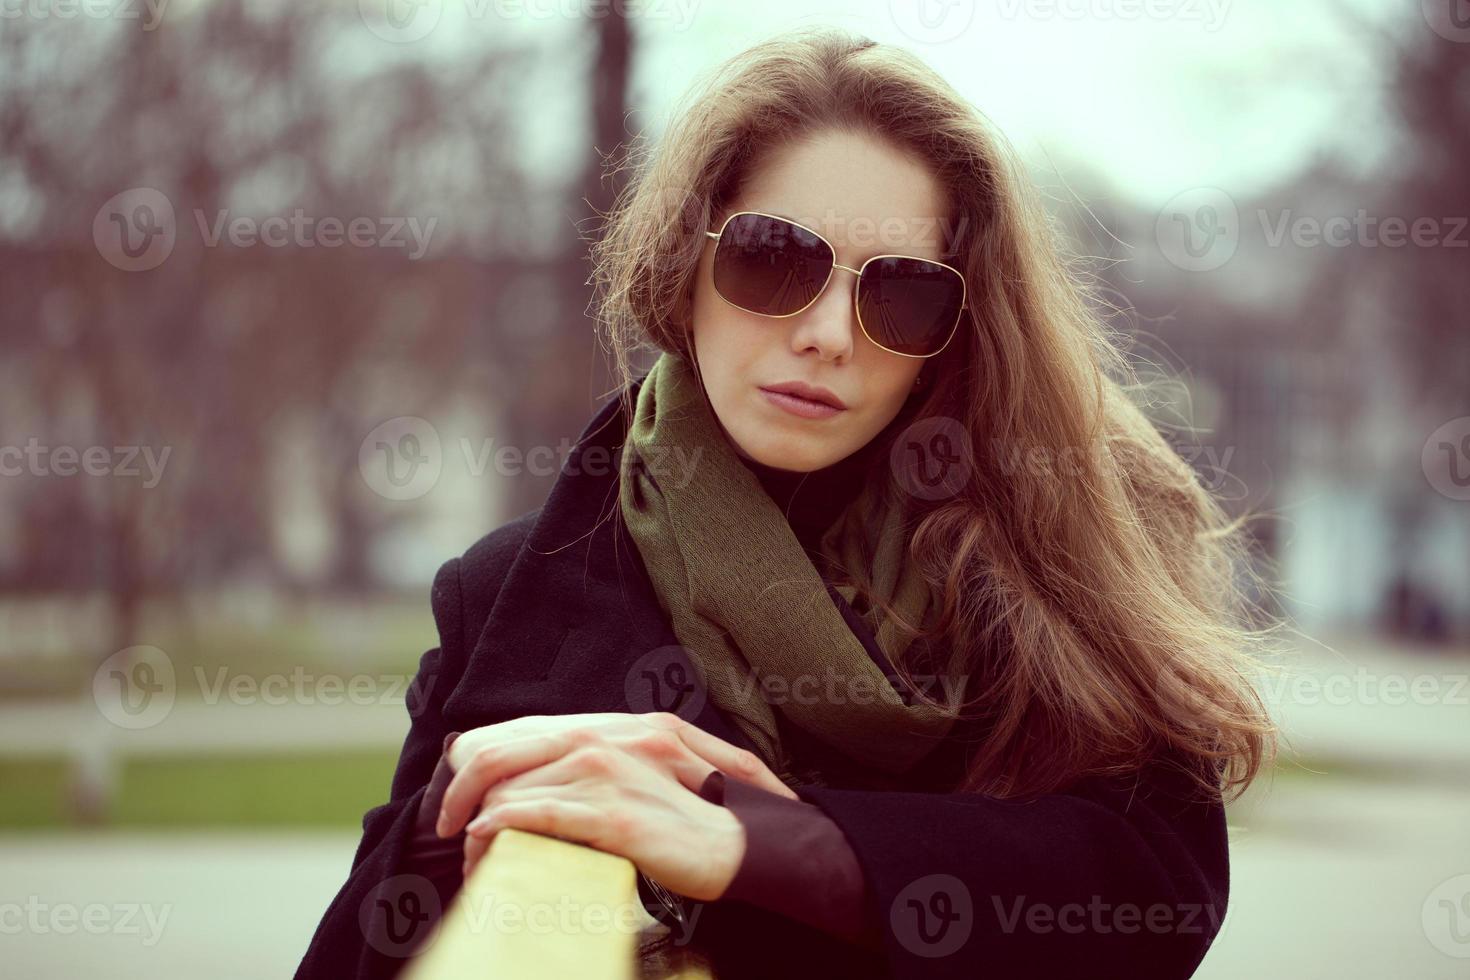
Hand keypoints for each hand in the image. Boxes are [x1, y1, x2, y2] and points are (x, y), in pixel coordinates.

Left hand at [435, 712, 794, 899]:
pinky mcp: (618, 814)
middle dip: (460, 789)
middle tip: (445, 826)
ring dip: (480, 826)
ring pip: (515, 788)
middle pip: (503, 751)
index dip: (480, 762)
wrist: (744, 846)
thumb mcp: (644, 777)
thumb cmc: (690, 820)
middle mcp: (610, 736)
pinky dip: (502, 828)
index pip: (522, 730)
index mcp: (615, 724)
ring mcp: (614, 771)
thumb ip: (597, 766)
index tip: (464, 798)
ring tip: (472, 857)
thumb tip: (537, 784)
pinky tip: (485, 844)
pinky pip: (540, 815)